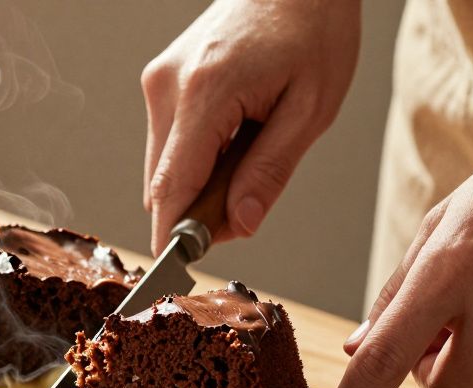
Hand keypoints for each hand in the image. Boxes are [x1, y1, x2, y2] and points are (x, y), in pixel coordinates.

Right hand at [141, 0, 359, 252]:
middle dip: (196, 213)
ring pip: (164, 166)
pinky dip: (196, 159)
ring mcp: (159, 81)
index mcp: (204, 94)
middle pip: (163, 184)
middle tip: (247, 211)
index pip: (172, 188)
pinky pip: (169, 142)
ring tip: (250, 157)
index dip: (173, 238)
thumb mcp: (311, 108)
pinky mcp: (162, 80)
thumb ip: (271, 171)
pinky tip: (235, 139)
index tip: (177, 275)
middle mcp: (168, 86)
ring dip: (199, 184)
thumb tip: (239, 224)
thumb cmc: (313, 28)